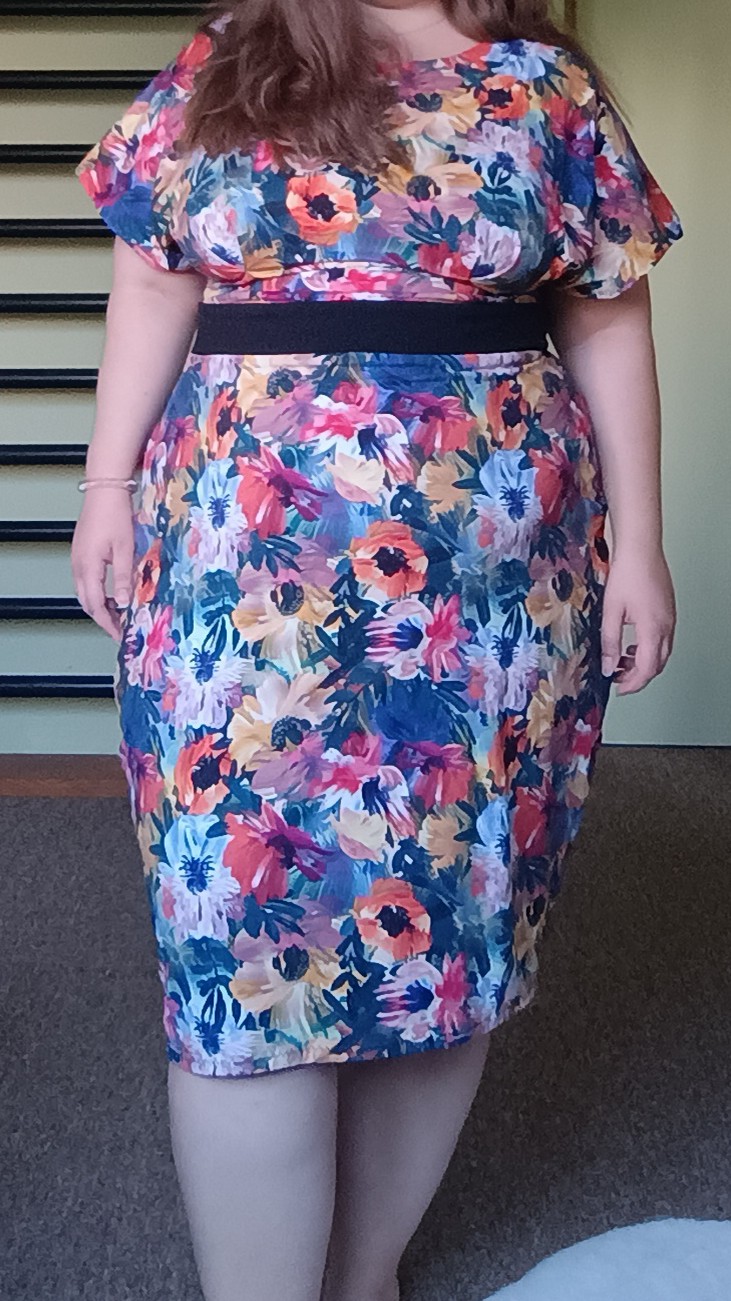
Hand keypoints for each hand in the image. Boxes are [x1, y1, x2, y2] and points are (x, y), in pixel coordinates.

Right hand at [71, 488, 133, 640]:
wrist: (104, 490)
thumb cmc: (116, 516)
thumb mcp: (125, 549)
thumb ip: (123, 578)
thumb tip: (124, 604)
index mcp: (88, 567)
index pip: (96, 605)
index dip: (108, 623)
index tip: (119, 635)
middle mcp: (79, 566)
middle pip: (87, 602)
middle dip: (103, 618)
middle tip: (119, 629)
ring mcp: (78, 559)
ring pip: (85, 592)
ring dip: (100, 606)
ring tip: (118, 614)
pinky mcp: (81, 552)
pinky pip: (86, 580)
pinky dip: (97, 592)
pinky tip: (112, 593)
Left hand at [600, 546, 675, 694]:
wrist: (641, 548)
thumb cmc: (627, 574)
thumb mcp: (611, 612)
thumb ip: (610, 642)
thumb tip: (608, 667)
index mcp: (653, 629)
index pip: (647, 669)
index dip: (633, 684)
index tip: (618, 688)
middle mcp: (667, 626)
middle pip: (657, 664)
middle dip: (638, 676)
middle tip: (618, 677)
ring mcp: (670, 618)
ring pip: (662, 652)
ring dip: (643, 662)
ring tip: (621, 661)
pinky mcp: (668, 610)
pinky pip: (663, 638)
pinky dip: (648, 648)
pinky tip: (632, 643)